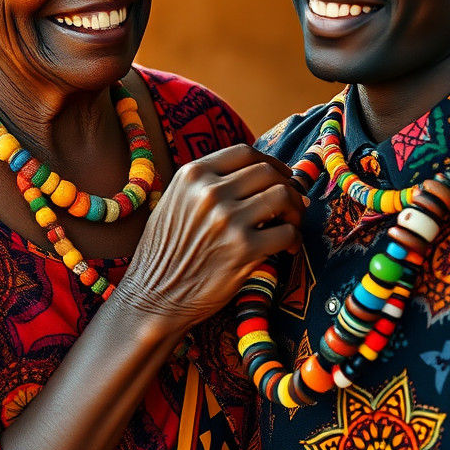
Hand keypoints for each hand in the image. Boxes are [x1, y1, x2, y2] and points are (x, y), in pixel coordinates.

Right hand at [114, 144, 303, 332]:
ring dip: (296, 210)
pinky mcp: (244, 249)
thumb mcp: (175, 202)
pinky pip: (287, 232)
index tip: (280, 176)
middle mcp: (209, 192)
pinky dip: (295, 239)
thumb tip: (257, 175)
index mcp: (192, 175)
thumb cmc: (165, 253)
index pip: (244, 152)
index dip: (270, 162)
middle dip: (288, 186)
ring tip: (291, 225)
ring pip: (283, 196)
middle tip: (292, 204)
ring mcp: (227, 220)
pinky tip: (288, 249)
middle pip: (268, 172)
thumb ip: (206, 184)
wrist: (152, 297)